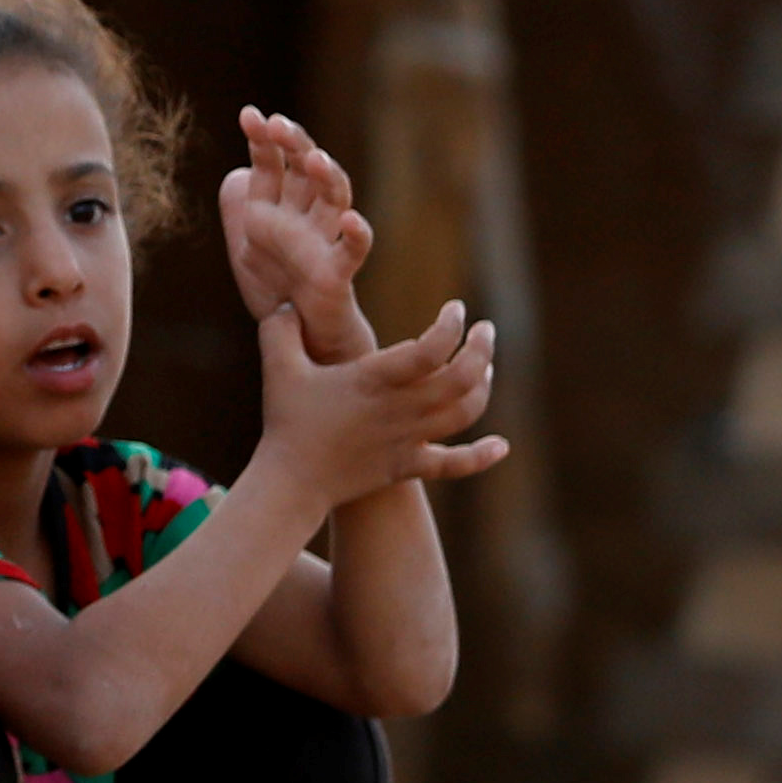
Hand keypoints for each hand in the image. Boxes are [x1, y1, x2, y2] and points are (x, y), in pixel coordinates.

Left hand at [218, 108, 378, 363]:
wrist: (297, 336)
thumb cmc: (278, 286)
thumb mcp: (246, 242)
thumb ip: (239, 206)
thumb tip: (237, 173)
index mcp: (280, 206)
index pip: (273, 163)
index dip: (263, 138)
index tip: (249, 114)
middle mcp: (305, 215)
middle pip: (307, 169)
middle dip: (295, 144)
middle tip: (278, 125)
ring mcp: (324, 240)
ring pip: (335, 198)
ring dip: (328, 176)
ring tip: (315, 158)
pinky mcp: (338, 272)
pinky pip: (354, 251)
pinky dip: (357, 234)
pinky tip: (351, 219)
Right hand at [254, 295, 506, 506]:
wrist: (292, 482)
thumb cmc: (287, 421)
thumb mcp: (279, 367)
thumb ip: (281, 326)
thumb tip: (287, 300)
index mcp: (374, 380)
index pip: (430, 349)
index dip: (451, 326)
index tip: (457, 308)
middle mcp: (400, 409)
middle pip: (461, 379)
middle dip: (482, 349)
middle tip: (485, 329)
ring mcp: (408, 440)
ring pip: (464, 413)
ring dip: (483, 386)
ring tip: (484, 366)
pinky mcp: (408, 466)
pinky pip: (454, 464)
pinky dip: (481, 456)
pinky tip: (502, 446)